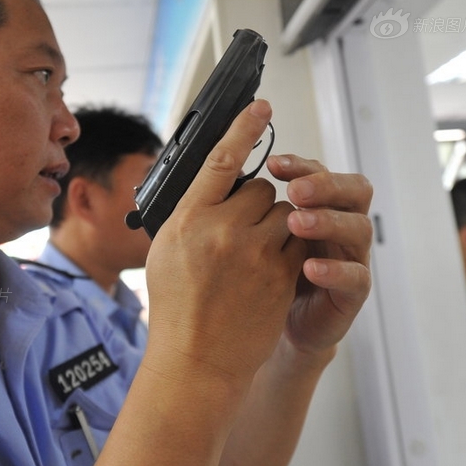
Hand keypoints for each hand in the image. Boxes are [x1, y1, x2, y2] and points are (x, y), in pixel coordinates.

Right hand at [144, 100, 307, 386]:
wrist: (197, 360)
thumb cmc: (176, 307)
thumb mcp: (166, 250)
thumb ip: (191, 213)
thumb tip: (214, 182)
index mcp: (187, 219)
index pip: (220, 159)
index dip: (243, 127)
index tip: (261, 106)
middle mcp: (222, 230)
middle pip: (258, 188)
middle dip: (255, 204)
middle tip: (242, 230)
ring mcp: (255, 253)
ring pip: (283, 212)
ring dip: (276, 225)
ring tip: (256, 253)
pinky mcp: (281, 275)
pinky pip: (299, 241)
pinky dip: (291, 247)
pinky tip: (272, 267)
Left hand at [266, 155, 372, 356]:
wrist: (276, 329)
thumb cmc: (263, 276)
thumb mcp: (254, 237)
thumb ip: (249, 207)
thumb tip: (228, 175)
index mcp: (317, 206)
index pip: (319, 172)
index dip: (301, 165)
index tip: (274, 164)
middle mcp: (340, 225)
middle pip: (354, 189)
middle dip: (325, 185)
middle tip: (295, 192)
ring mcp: (351, 258)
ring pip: (359, 228)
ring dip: (329, 221)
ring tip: (296, 224)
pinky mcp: (352, 293)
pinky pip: (356, 276)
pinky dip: (335, 269)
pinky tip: (310, 267)